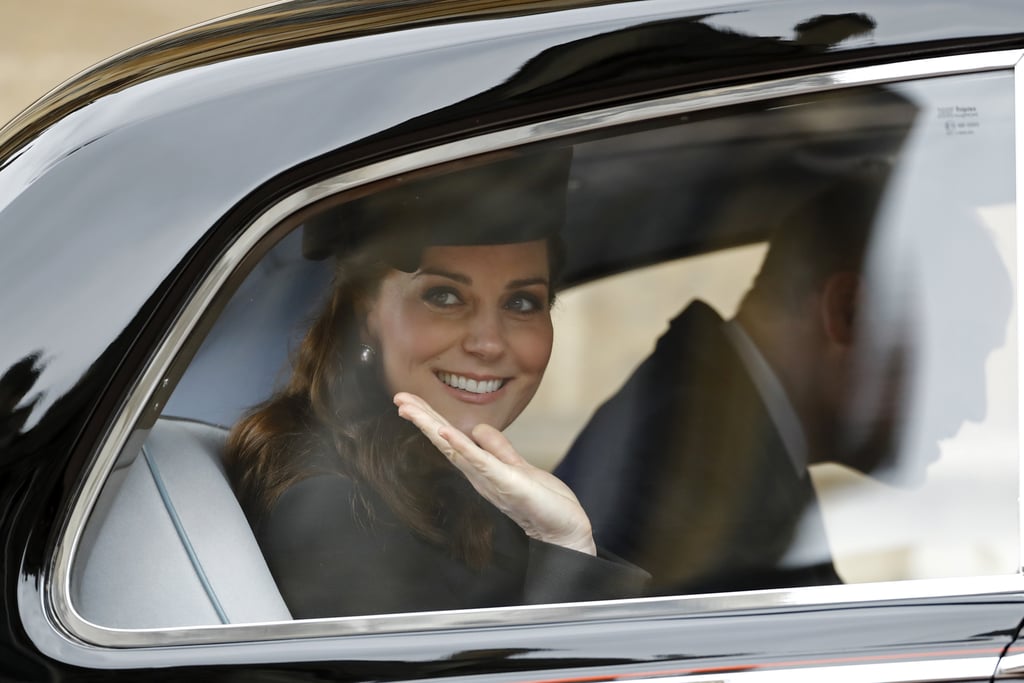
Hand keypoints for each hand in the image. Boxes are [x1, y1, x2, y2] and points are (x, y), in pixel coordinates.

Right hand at [394, 392, 595, 555]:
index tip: (409, 401)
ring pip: (453, 447)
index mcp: (480, 467)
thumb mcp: (516, 466)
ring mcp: (488, 478)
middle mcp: (478, 473)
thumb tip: (479, 428)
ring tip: (409, 409)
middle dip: (421, 418)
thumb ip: (497, 447)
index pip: (450, 437)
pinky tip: (443, 432)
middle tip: (398, 399)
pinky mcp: (503, 481)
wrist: (563, 529)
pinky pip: (477, 461)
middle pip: (444, 440)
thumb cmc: (543, 502)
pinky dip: (459, 446)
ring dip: (430, 426)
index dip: (429, 418)